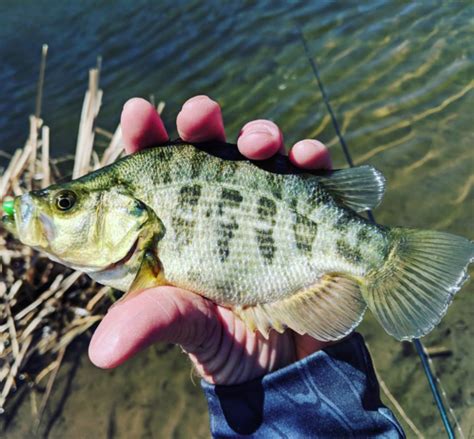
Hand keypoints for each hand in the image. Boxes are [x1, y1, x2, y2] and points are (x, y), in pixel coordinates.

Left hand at [89, 96, 333, 384]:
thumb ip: (149, 323)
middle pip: (205, 147)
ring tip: (261, 141)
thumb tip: (101, 354)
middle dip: (202, 121)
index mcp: (174, 222)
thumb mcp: (184, 327)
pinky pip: (314, 177)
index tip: (139, 112)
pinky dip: (313, 159)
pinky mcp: (307, 215)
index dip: (144, 135)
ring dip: (261, 134)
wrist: (282, 361)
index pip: (152, 169)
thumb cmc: (223, 337)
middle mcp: (217, 204)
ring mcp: (263, 205)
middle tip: (202, 113)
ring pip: (260, 151)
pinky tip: (308, 156)